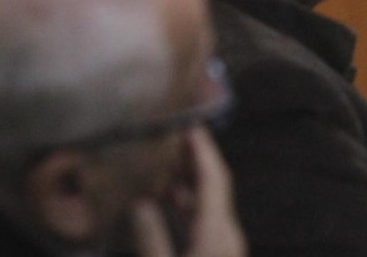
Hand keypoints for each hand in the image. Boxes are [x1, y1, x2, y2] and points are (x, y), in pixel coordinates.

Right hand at [132, 128, 245, 256]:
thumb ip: (151, 239)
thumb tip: (140, 206)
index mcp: (216, 232)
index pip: (212, 178)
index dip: (201, 148)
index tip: (187, 122)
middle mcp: (226, 233)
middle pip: (214, 184)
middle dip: (195, 156)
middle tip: (173, 132)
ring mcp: (224, 243)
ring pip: (209, 199)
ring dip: (189, 177)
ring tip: (163, 158)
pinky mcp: (218, 252)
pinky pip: (205, 214)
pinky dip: (188, 197)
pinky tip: (168, 197)